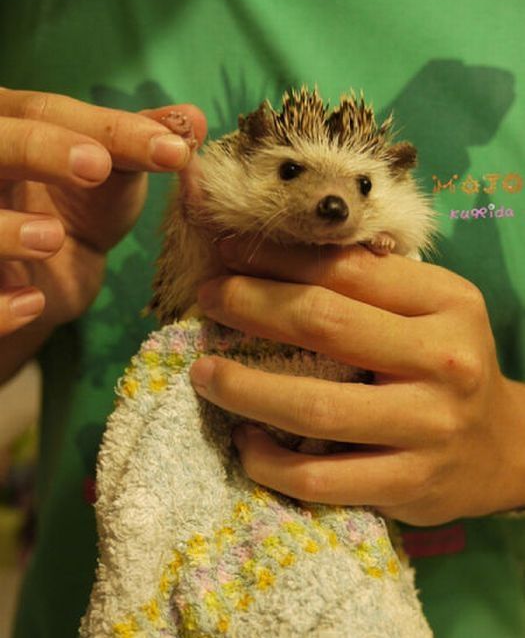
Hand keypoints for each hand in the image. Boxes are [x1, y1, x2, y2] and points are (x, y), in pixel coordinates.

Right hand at [0, 88, 205, 375]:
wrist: (50, 274)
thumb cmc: (80, 206)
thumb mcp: (113, 171)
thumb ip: (144, 141)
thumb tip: (193, 119)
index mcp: (8, 124)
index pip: (45, 112)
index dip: (101, 127)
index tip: (164, 147)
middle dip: (41, 151)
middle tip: (97, 167)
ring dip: (5, 228)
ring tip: (52, 238)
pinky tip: (32, 304)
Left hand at [190, 241, 524, 525]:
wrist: (504, 447)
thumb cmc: (451, 363)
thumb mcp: (432, 309)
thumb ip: (375, 285)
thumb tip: (281, 261)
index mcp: (447, 303)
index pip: (348, 270)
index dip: (281, 259)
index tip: (229, 254)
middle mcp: (443, 360)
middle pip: (325, 325)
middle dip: (251, 305)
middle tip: (209, 298)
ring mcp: (427, 428)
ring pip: (315, 406)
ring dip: (244, 387)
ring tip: (203, 373)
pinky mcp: (408, 485)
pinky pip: (320, 480)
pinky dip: (269, 461)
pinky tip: (245, 440)